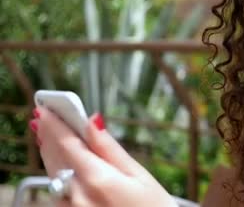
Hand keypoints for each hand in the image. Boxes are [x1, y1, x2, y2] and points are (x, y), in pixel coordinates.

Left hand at [31, 108, 177, 206]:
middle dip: (50, 137)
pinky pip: (59, 193)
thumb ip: (111, 149)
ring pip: (54, 176)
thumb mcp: (139, 176)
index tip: (46, 108)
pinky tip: (62, 167)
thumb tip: (93, 121)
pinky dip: (58, 176)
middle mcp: (78, 195)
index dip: (55, 124)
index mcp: (97, 179)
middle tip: (43, 117)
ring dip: (52, 155)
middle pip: (56, 159)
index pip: (68, 144)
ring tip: (50, 138)